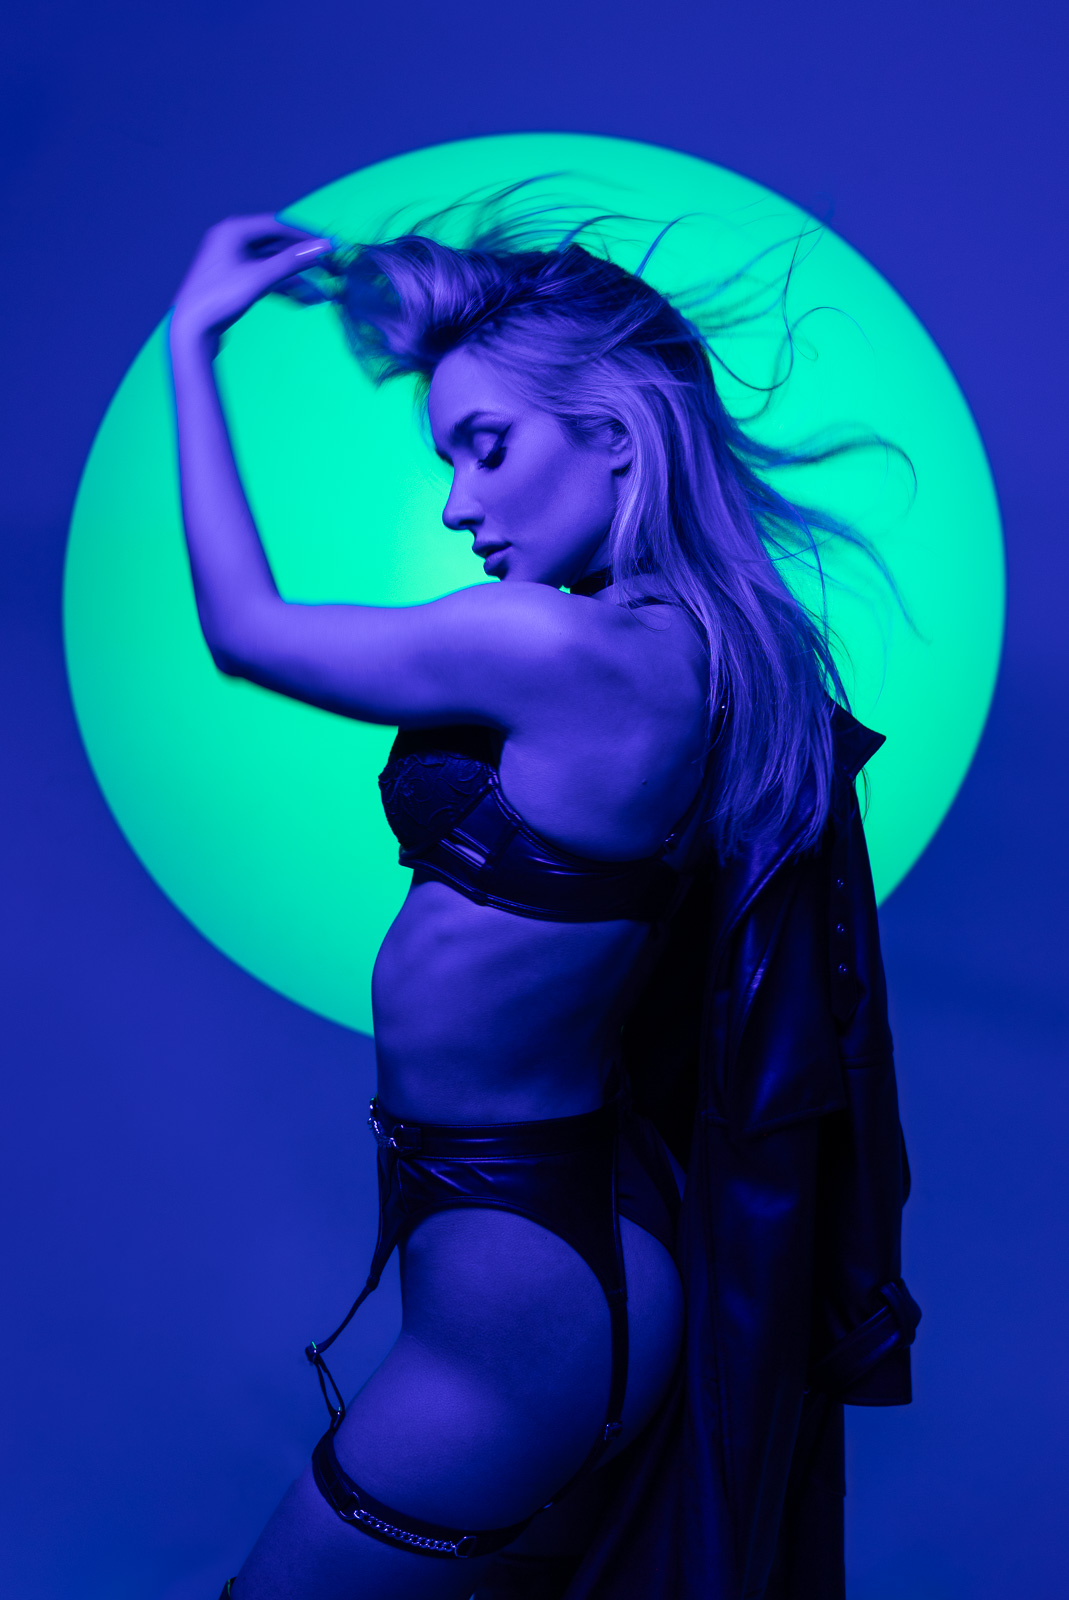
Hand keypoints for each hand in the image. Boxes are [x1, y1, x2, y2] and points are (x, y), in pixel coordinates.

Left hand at [170, 214, 332, 353]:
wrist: (191, 329)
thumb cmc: (221, 298)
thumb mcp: (260, 278)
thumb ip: (292, 261)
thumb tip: (323, 246)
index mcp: (233, 230)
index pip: (277, 225)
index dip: (304, 235)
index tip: (328, 246)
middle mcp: (231, 239)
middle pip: (276, 244)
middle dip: (301, 259)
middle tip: (326, 268)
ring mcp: (232, 261)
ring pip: (272, 264)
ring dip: (294, 278)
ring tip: (318, 293)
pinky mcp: (234, 280)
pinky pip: (264, 277)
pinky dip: (281, 287)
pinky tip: (301, 300)